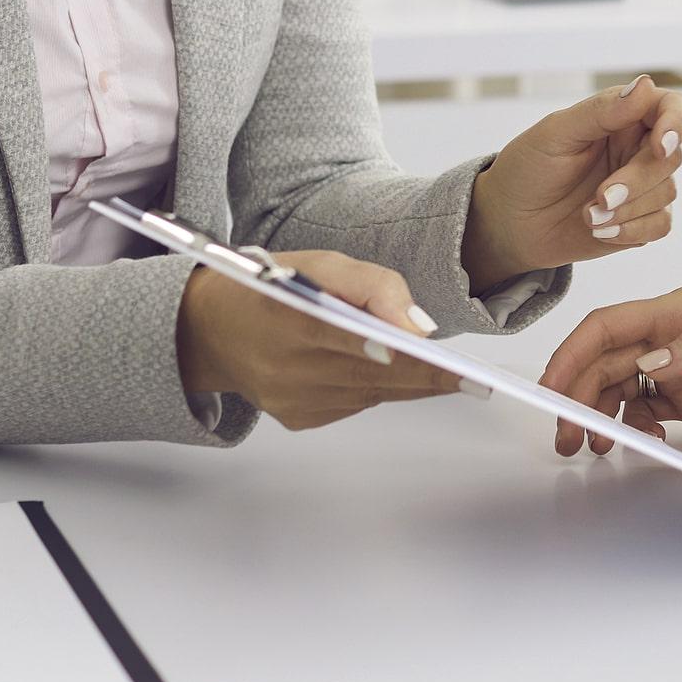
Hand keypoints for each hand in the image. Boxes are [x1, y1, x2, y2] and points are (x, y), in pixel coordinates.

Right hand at [175, 251, 470, 431]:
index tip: (443, 360)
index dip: (400, 352)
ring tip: (448, 375)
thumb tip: (419, 325)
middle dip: (424, 375)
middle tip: (470, 377)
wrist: (211, 328)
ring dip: (408, 383)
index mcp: (285, 319)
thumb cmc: (268, 285)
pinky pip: (353, 403)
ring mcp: (290, 401)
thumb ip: (372, 285)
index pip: (353, 340)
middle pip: (372, 376)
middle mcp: (285, 369)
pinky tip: (391, 373)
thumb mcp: (319, 264)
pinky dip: (376, 387)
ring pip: (370, 394)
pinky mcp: (296, 418)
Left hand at [463, 75, 681, 285]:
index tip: (662, 146)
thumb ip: (602, 111)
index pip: (673, 108)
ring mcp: (642, 185)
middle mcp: (638, 147)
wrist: (508, 223)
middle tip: (601, 197)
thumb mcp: (555, 134)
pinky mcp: (640, 219)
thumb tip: (646, 85)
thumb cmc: (527, 169)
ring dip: (629, 209)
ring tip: (588, 216)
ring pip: (667, 192)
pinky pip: (660, 224)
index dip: (677, 123)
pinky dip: (632, 230)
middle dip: (638, 180)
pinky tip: (600, 230)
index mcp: (622, 117)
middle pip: (671, 157)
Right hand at [536, 284, 681, 455]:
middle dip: (575, 396)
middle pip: (603, 362)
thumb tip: (649, 365)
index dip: (571, 355)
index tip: (551, 390)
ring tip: (593, 447)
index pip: (607, 327)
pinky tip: (643, 444)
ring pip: (618, 388)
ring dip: (598, 415)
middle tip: (566, 436)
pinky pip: (647, 411)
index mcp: (680, 309)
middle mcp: (672, 337)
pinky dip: (633, 428)